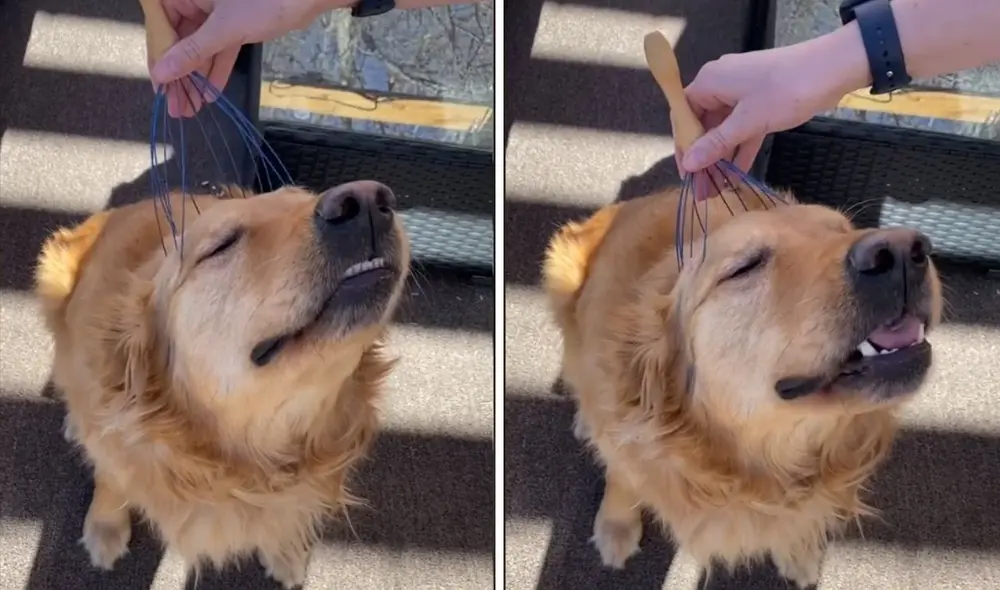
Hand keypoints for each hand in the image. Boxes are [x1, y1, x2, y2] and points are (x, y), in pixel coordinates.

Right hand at [150, 0, 342, 116]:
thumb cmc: (264, 2)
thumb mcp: (224, 30)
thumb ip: (192, 52)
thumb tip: (161, 73)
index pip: (161, 28)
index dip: (160, 60)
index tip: (161, 89)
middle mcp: (196, 0)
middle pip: (180, 41)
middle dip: (180, 75)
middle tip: (175, 107)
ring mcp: (216, 11)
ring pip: (201, 47)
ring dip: (197, 78)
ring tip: (191, 108)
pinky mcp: (236, 22)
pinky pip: (221, 47)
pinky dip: (218, 68)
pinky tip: (211, 94)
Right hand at [679, 43, 853, 173]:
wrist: (834, 68)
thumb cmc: (786, 90)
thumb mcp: (748, 121)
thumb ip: (717, 143)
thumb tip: (688, 163)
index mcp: (710, 81)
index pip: (683, 115)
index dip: (683, 146)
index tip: (686, 175)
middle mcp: (720, 84)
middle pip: (702, 125)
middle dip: (702, 157)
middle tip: (700, 189)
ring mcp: (742, 92)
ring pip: (723, 129)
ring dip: (720, 157)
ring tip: (716, 188)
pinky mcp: (761, 100)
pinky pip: (743, 127)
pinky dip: (740, 148)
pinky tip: (737, 173)